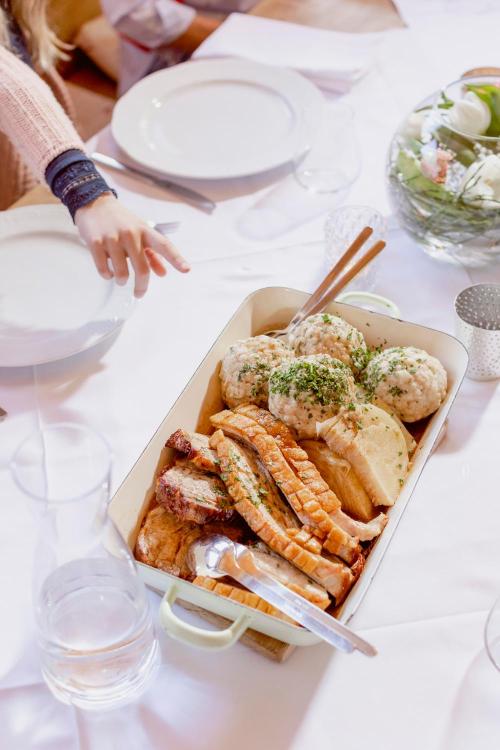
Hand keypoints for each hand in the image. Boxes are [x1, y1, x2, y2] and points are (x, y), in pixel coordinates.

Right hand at [74, 194, 189, 297]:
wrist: (94, 203)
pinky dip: (107, 275)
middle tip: (139, 294)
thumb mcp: (140, 233)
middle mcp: (130, 234)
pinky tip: (108, 273)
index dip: (176, 259)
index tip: (186, 270)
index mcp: (145, 231)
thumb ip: (152, 255)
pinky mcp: (95, 242)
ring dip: (122, 281)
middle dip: (141, 286)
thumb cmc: (121, 222)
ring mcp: (112, 238)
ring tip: (120, 279)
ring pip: (122, 273)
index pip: (164, 246)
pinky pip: (104, 269)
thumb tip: (162, 274)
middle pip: (142, 269)